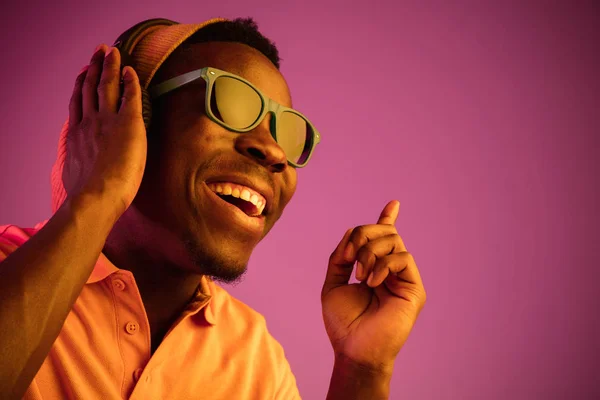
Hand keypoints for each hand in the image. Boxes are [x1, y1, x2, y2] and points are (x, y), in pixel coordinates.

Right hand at [62, 44, 146, 213]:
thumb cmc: (88, 193)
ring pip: (107, 86)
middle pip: (91, 88)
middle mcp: (90, 122)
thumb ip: (75, 162)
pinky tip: (130, 70)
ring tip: (111, 52)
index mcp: (77, 134)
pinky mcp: (128, 123)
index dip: (80, 85)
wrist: (98, 195)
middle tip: (98, 52)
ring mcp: (108, 120)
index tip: (83, 73)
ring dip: (110, 66)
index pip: (78, 103)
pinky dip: (130, 80)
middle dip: (95, 67)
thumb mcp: (73, 174)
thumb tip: (75, 167)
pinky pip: (130, 95)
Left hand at [321, 200, 426, 372]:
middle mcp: (391, 271)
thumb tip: (350, 231)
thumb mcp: (333, 283)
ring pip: (394, 240)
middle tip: (349, 257)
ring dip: (369, 252)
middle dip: (363, 234)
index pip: (384, 239)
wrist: (353, 349)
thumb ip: (341, 257)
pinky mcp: (414, 289)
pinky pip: (403, 258)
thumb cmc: (343, 322)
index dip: (387, 219)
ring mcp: (404, 279)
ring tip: (360, 275)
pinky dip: (382, 265)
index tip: (394, 203)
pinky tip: (371, 282)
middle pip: (385, 232)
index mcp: (374, 269)